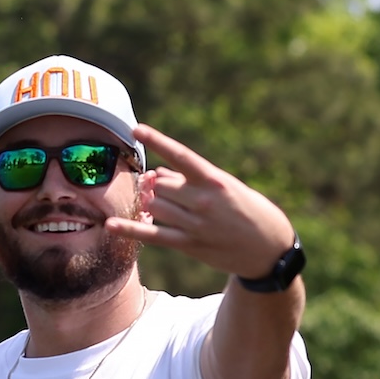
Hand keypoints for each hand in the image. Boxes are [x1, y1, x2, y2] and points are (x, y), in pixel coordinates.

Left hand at [105, 123, 294, 278]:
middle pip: (161, 185)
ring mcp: (195, 224)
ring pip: (156, 206)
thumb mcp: (225, 188)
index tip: (137, 129)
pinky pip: (153, 235)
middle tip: (157, 190)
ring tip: (158, 205)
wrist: (269, 249)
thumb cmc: (248, 211)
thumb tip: (157, 173)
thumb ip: (190, 180)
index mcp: (214, 180)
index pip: (180, 155)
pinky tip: (110, 225)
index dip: (157, 140)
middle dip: (154, 186)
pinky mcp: (189, 244)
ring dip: (150, 204)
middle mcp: (203, 200)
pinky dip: (131, 229)